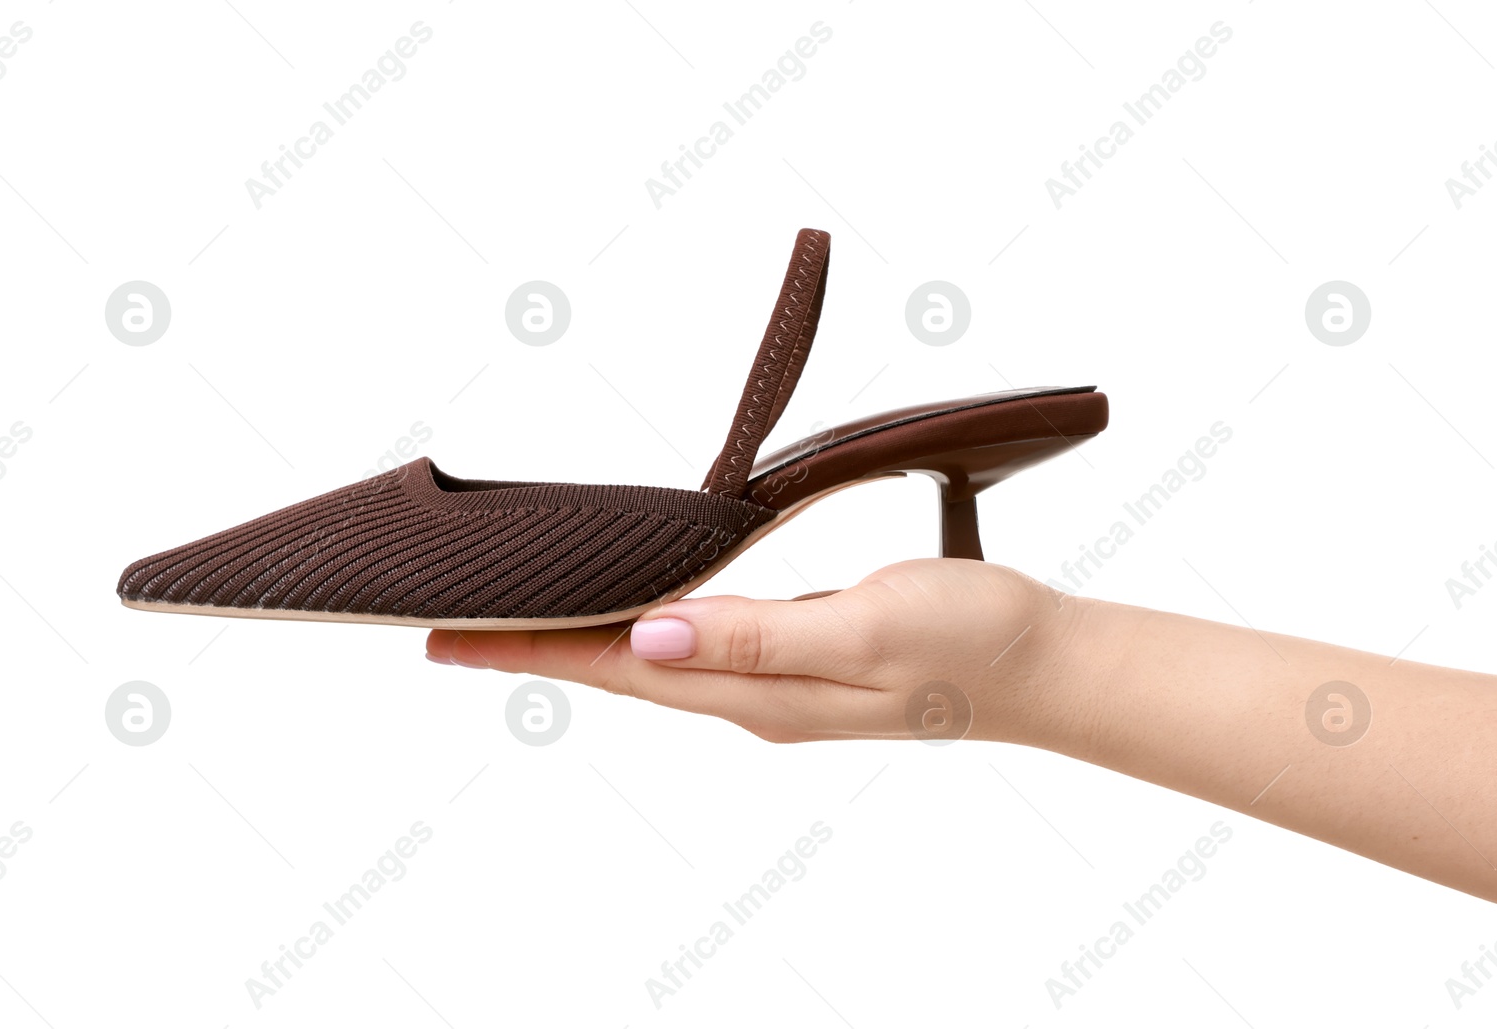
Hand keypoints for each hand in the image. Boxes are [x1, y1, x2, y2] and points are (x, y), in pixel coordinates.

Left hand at [425, 559, 1081, 745]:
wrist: (1044, 662)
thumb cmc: (969, 638)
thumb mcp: (865, 628)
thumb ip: (759, 638)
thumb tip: (650, 636)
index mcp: (758, 694)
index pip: (618, 670)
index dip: (531, 652)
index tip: (453, 640)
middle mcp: (753, 699)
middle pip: (618, 673)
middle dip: (533, 652)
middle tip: (452, 633)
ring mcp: (776, 685)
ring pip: (652, 663)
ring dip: (582, 643)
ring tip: (517, 625)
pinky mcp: (799, 660)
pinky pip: (697, 648)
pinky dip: (645, 630)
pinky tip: (630, 617)